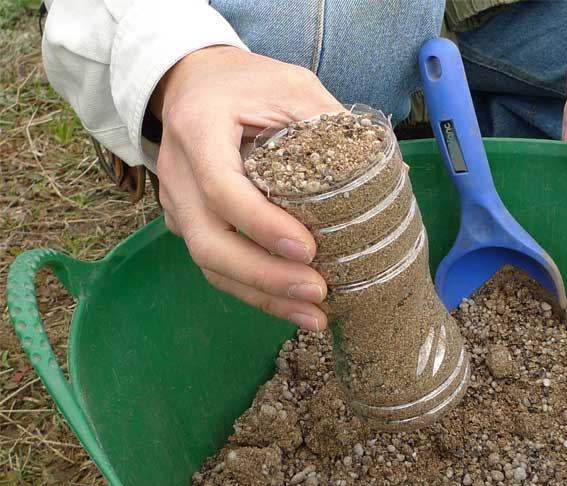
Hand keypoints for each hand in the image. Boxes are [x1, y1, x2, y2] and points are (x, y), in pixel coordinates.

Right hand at [151, 46, 343, 330]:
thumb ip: (325, 122)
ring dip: (262, 296)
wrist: (193, 84)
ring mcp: (178, 204)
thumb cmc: (245, 82)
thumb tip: (383, 175)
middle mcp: (178, 173)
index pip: (221, 187)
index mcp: (198, 129)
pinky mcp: (189, 223)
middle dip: (264, 276)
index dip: (262, 225)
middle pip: (209, 242)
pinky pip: (216, 266)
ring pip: (210, 264)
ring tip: (314, 316)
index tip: (309, 249)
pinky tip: (291, 306)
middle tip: (318, 293)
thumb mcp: (289, 85)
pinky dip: (254, 290)